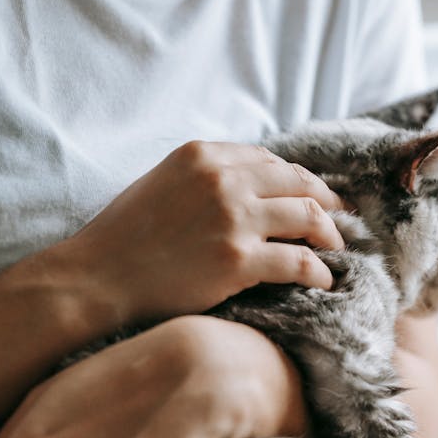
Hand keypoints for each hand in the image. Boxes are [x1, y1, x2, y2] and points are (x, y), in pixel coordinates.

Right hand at [74, 140, 345, 325]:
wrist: (96, 280)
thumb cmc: (122, 240)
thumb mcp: (161, 184)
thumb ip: (204, 180)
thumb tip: (245, 189)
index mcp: (203, 154)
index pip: (270, 160)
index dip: (300, 180)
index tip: (316, 197)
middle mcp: (222, 179)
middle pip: (298, 181)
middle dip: (327, 201)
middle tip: (341, 221)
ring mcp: (233, 218)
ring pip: (308, 216)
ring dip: (330, 234)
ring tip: (336, 250)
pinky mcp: (238, 260)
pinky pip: (299, 261)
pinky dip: (318, 272)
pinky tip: (323, 282)